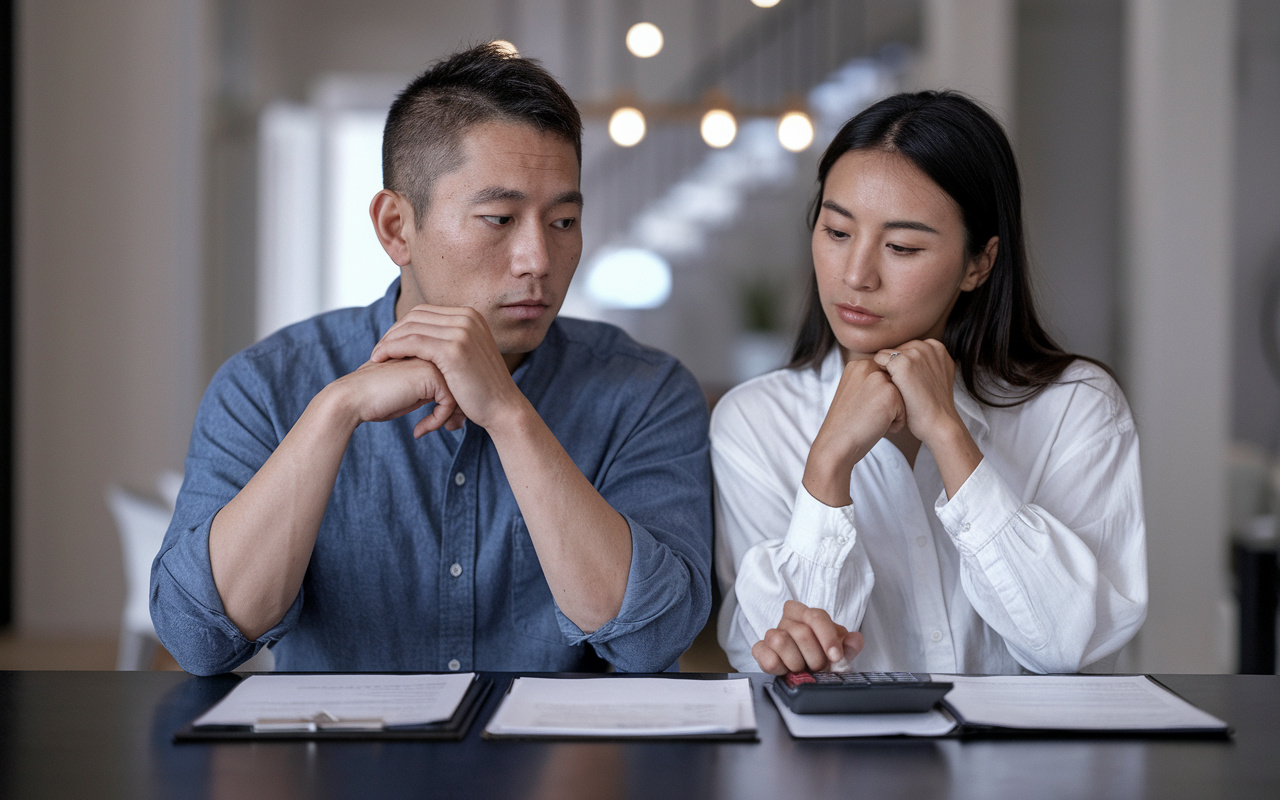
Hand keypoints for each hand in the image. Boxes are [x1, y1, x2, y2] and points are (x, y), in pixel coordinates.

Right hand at [330, 356, 462, 437]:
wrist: (352, 398)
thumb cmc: (378, 400)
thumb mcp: (413, 394)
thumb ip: (433, 392)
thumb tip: (459, 412)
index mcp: (429, 355)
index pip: (458, 379)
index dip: (456, 404)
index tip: (449, 423)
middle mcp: (433, 354)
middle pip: (463, 385)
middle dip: (459, 411)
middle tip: (451, 428)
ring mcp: (433, 361)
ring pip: (460, 393)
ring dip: (448, 417)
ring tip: (434, 429)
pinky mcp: (431, 375)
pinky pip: (449, 402)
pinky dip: (437, 420)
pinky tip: (419, 430)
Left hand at [370, 304, 525, 430]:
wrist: (503, 407)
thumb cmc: (483, 388)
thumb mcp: (470, 354)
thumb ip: (451, 341)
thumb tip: (426, 338)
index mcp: (470, 315)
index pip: (425, 311)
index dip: (402, 326)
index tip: (388, 343)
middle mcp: (467, 317)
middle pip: (416, 316)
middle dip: (392, 332)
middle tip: (378, 351)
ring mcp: (462, 331)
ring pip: (411, 328)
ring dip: (388, 342)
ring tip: (376, 357)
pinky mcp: (454, 349)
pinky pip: (412, 342)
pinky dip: (392, 349)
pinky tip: (382, 360)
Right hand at [752, 601, 864, 673]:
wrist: (806, 668)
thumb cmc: (822, 655)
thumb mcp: (840, 650)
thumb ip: (849, 645)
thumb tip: (855, 640)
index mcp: (805, 613)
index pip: (816, 616)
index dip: (828, 637)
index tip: (836, 657)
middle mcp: (787, 620)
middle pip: (801, 633)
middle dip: (814, 657)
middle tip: (819, 667)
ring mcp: (771, 634)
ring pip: (781, 641)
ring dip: (797, 662)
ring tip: (802, 669)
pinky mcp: (760, 649)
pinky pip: (766, 657)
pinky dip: (779, 667)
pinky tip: (787, 670)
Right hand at [804, 359, 904, 505]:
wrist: (835, 443)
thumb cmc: (845, 423)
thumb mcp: (853, 392)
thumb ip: (869, 381)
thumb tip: (894, 381)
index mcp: (857, 364)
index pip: (884, 377)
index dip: (878, 397)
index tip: (861, 407)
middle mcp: (867, 366)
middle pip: (895, 384)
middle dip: (887, 403)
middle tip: (866, 414)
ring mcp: (879, 379)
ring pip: (902, 397)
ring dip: (892, 412)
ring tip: (871, 419)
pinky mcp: (890, 394)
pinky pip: (905, 410)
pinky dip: (896, 423)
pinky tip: (877, 426)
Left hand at [873, 340, 963, 446]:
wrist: (939, 424)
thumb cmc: (934, 406)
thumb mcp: (937, 377)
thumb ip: (926, 364)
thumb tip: (910, 361)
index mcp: (937, 347)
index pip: (908, 349)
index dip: (904, 368)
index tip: (912, 384)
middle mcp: (927, 346)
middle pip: (896, 350)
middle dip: (895, 367)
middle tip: (905, 389)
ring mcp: (914, 353)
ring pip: (886, 355)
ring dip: (886, 371)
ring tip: (898, 390)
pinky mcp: (901, 362)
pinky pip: (879, 360)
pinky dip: (879, 374)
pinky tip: (889, 389)